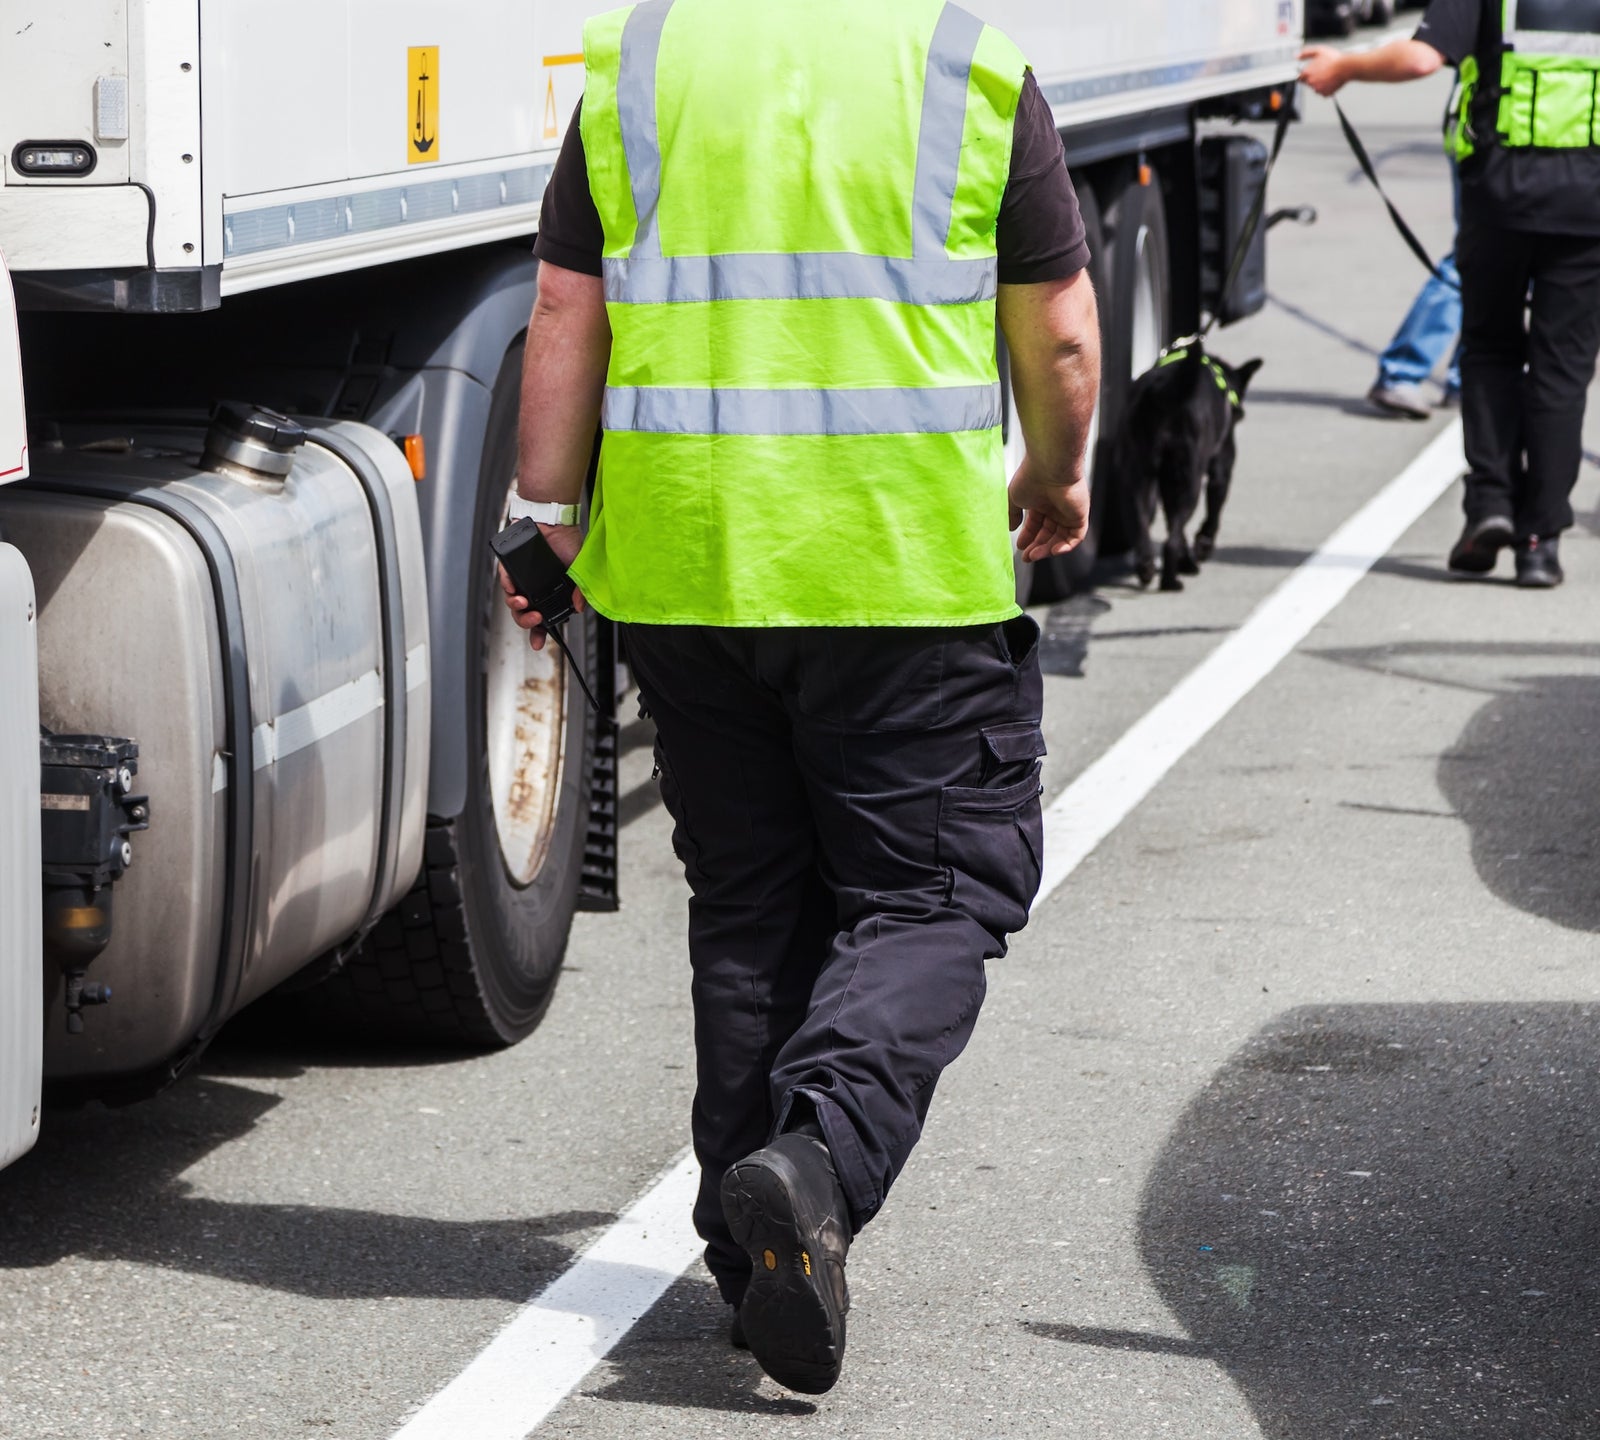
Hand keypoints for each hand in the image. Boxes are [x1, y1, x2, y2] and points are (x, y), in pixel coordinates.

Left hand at [498, 524, 586, 651]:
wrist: (554, 518)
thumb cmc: (566, 541)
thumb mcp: (578, 570)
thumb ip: (579, 590)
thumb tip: (578, 608)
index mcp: (551, 592)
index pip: (544, 617)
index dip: (540, 632)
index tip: (538, 644)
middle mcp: (535, 588)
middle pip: (525, 613)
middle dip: (527, 621)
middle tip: (535, 618)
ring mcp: (523, 579)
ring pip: (513, 600)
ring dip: (516, 606)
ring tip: (522, 602)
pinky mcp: (511, 566)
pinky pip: (505, 580)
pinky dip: (507, 585)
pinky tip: (513, 588)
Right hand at [1009, 457, 1089, 562]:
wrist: (1049, 467)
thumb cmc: (1031, 477)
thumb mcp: (1014, 498)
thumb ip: (1012, 514)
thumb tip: (1011, 528)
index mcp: (1042, 501)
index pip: (1036, 525)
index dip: (1028, 537)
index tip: (1020, 547)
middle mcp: (1056, 507)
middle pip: (1048, 534)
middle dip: (1037, 547)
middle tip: (1027, 557)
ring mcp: (1069, 512)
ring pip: (1061, 538)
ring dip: (1048, 549)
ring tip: (1035, 556)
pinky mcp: (1080, 515)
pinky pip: (1076, 537)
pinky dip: (1066, 547)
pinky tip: (1053, 551)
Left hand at [1298, 46, 1348, 96]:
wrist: (1346, 67)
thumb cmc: (1333, 58)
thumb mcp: (1318, 51)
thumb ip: (1306, 53)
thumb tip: (1296, 56)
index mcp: (1306, 73)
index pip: (1300, 78)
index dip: (1306, 74)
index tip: (1312, 71)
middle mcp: (1310, 83)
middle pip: (1309, 83)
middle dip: (1314, 78)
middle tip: (1324, 71)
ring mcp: (1317, 89)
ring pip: (1316, 88)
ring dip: (1320, 83)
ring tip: (1329, 75)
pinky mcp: (1325, 94)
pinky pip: (1324, 92)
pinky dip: (1327, 88)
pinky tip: (1332, 80)